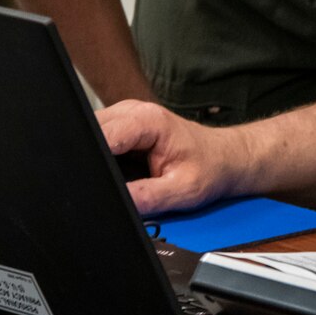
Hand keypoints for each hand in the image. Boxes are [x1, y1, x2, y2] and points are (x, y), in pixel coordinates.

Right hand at [96, 101, 249, 215]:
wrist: (224, 157)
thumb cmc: (209, 168)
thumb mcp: (182, 190)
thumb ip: (146, 197)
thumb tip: (116, 203)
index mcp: (146, 120)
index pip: (101, 136)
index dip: (93, 161)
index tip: (95, 182)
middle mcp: (132, 111)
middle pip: (90, 133)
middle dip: (93, 160)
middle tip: (114, 183)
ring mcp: (125, 117)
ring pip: (91, 136)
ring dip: (97, 159)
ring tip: (123, 177)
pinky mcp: (121, 128)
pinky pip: (100, 141)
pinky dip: (103, 159)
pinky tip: (121, 172)